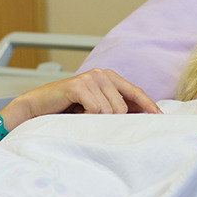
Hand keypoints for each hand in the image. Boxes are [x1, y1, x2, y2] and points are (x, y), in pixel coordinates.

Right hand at [0, 68, 161, 142]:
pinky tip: (76, 114)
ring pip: (111, 110)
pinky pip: (96, 109)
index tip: (161, 118)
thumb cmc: (66, 110)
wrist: (36, 109)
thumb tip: (143, 118)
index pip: (136, 92)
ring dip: (97, 120)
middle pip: (124, 107)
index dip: (149, 106)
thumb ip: (115, 108)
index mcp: (110, 78)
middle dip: (112, 121)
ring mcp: (91, 77)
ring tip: (82, 117)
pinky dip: (88, 117)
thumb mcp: (96, 109)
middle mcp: (103, 74)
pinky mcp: (79, 84)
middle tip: (92, 122)